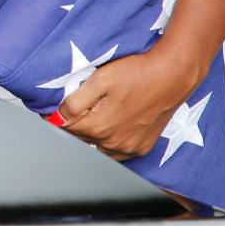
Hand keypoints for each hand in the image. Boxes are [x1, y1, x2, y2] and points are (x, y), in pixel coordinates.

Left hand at [50, 44, 203, 160]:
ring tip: (93, 115)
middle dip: (73, 126)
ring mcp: (129, 147)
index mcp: (98, 127)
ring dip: (90, 136)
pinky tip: (110, 126)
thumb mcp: (99, 80)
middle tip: (75, 109)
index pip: (64, 129)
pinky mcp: (142, 147)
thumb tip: (56, 117)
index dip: (55, 118)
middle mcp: (112, 143)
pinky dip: (108, 143)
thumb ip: (75, 102)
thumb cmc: (138, 73)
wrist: (173, 74)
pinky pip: (117, 152)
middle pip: (80, 139)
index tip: (51, 110)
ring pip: (97, 148)